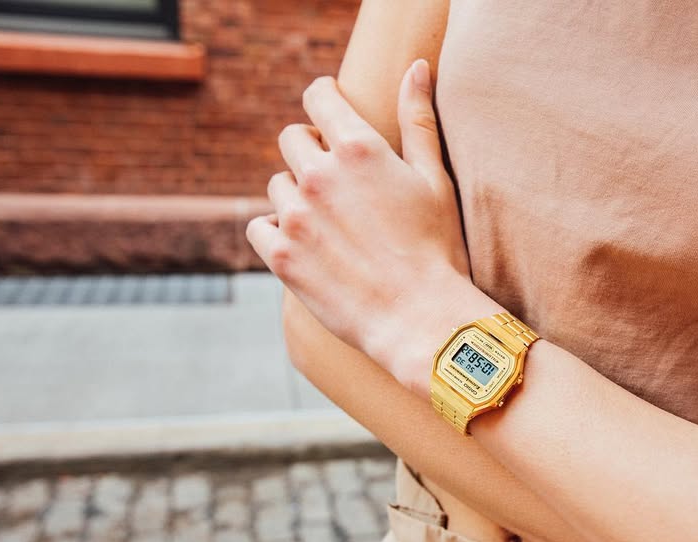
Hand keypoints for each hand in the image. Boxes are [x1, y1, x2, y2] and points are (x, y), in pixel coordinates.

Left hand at [248, 59, 495, 391]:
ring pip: (277, 184)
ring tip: (329, 221)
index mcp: (359, 150)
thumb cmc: (438, 249)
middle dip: (311, 151)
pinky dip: (275, 229)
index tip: (330, 116)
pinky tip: (303, 242)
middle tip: (337, 180)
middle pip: (292, 139)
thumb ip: (419, 119)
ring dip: (296, 194)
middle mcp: (319, 176)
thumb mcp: (435, 179)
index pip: (318, 97)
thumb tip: (415, 67)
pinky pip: (259, 225)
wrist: (420, 318)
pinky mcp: (281, 256)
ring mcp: (295, 217)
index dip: (324, 101)